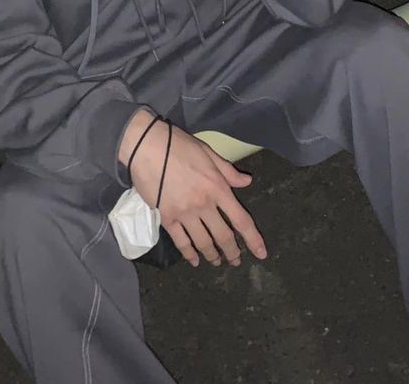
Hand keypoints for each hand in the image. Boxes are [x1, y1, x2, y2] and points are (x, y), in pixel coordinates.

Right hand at [120, 111, 266, 267]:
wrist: (146, 147)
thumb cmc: (178, 145)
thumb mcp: (208, 153)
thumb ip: (228, 171)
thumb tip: (247, 182)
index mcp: (217, 187)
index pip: (241, 219)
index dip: (253, 239)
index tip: (261, 253)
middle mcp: (204, 204)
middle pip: (223, 236)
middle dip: (232, 252)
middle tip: (235, 261)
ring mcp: (184, 213)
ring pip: (203, 242)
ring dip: (212, 255)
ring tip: (217, 262)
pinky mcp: (166, 218)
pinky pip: (181, 242)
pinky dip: (189, 254)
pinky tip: (194, 261)